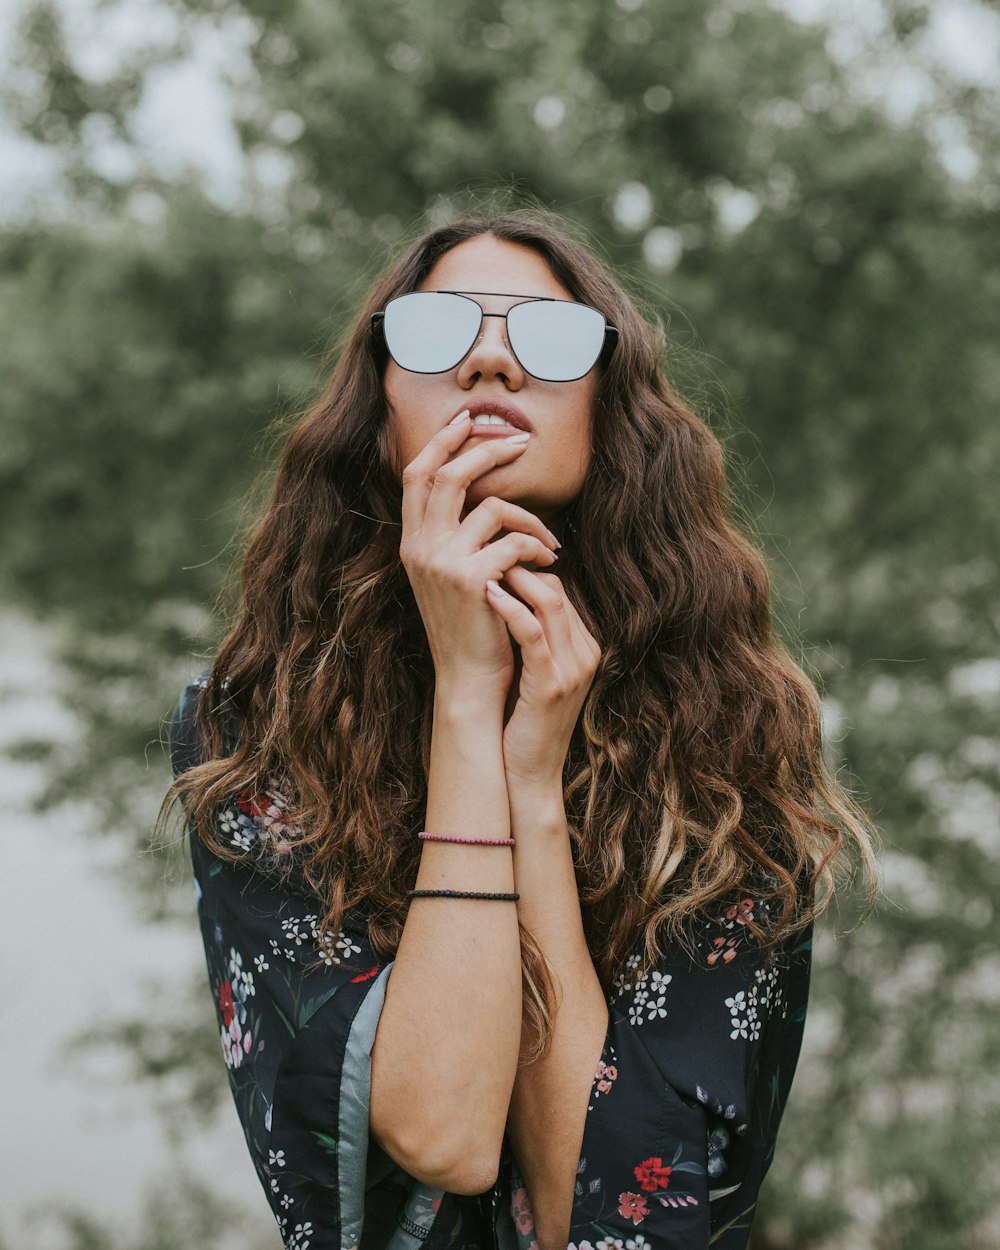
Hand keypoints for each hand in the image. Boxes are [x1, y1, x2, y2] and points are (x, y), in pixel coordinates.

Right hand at [399, 413, 559, 704]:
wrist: (469, 680)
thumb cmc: (472, 629)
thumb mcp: (453, 577)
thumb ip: (458, 537)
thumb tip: (486, 495)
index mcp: (411, 543)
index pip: (417, 474)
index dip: (442, 441)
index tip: (470, 420)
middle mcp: (418, 548)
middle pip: (449, 474)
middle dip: (486, 451)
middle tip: (522, 443)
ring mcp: (440, 563)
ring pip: (491, 506)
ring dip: (531, 517)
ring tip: (551, 543)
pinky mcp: (470, 579)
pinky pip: (513, 541)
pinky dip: (537, 548)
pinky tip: (549, 566)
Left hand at [484, 567, 601, 785]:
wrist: (528, 775)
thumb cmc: (521, 722)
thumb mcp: (532, 674)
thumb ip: (528, 640)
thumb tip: (499, 598)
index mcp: (584, 648)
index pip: (558, 591)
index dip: (524, 571)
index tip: (488, 562)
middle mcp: (586, 654)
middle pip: (556, 589)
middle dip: (519, 567)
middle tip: (481, 556)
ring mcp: (573, 669)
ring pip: (549, 601)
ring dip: (513, 579)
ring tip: (481, 567)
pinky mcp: (552, 683)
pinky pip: (532, 631)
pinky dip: (509, 606)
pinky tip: (486, 593)